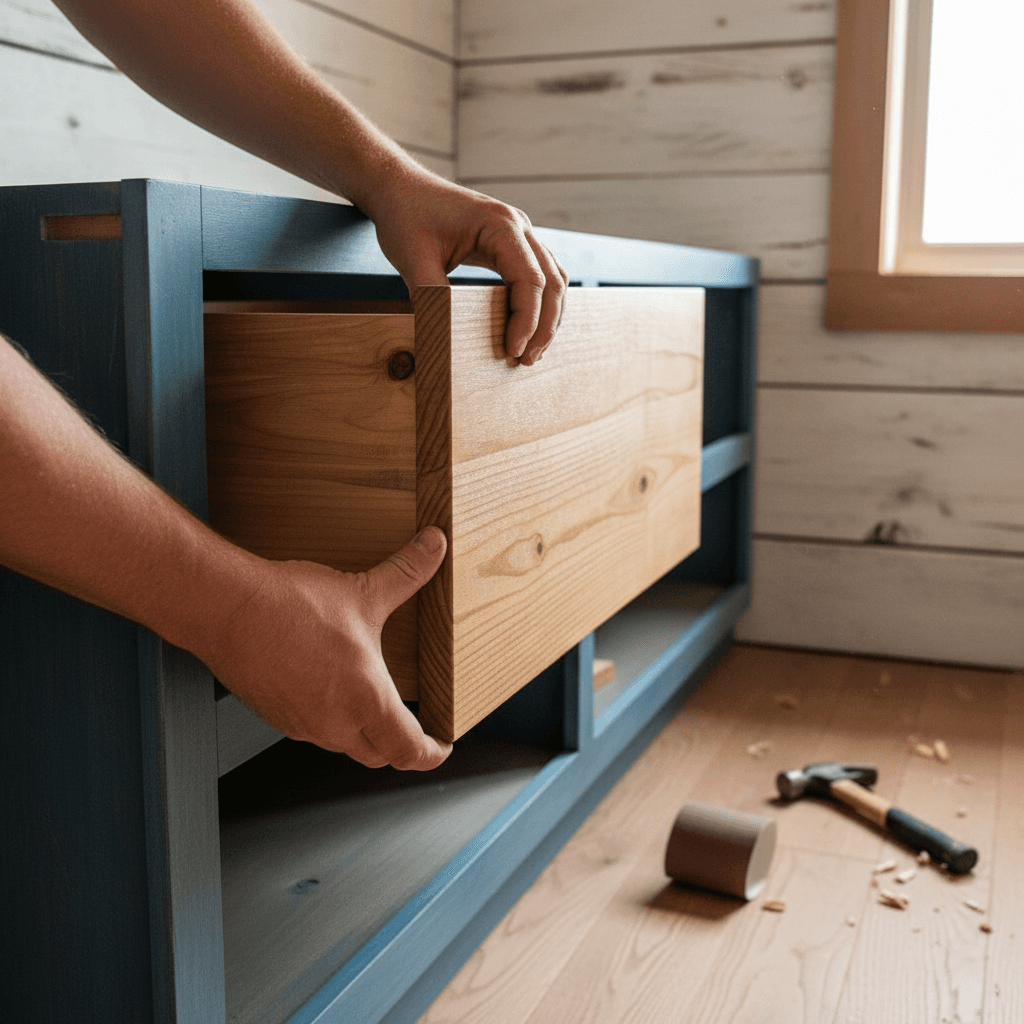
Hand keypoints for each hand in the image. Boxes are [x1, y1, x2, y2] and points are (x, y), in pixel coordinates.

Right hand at [202, 527, 451, 769]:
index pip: (409, 750)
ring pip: (345, 743)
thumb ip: (406, 572)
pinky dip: (332, 719)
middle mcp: (335, 723)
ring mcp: (302, 724)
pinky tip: (330, 688)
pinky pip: (314, 730)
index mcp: (366, 700)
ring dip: (364, 732)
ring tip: (373, 703)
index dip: (432, 754)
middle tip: (415, 731)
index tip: (442, 747)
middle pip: (380, 755)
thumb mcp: (362, 591)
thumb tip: (435, 545)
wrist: (226, 610)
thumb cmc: (290, 606)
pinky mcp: (276, 715)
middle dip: (401, 746)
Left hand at [364, 165, 567, 365]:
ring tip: (531, 352)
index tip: (513, 352)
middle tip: (528, 361)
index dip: (526, 321)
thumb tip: (446, 337)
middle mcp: (518, 225)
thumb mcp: (412, 258)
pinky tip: (527, 329)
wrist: (399, 187)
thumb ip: (431, 294)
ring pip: (553, 278)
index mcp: (499, 224)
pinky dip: (539, 304)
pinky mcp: (512, 243)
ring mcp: (519, 232)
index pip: (529, 280)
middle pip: (552, 281)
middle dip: (544, 325)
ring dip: (548, 316)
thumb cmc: (405, 216)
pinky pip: (539, 275)